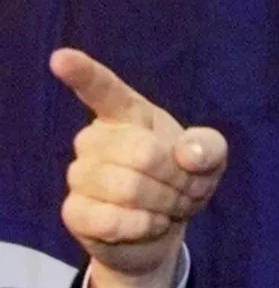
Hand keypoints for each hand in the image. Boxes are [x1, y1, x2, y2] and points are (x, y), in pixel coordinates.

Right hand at [50, 48, 227, 287]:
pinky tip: (149, 223)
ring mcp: (80, 175)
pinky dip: (143, 226)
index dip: (82, 73)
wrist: (164, 227)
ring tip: (168, 206)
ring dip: (165, 204)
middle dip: (178, 179)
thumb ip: (208, 147)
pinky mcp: (76, 212)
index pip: (101, 88)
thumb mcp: (209, 160)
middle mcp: (94, 139)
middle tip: (185, 189)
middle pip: (143, 155)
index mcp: (124, 113)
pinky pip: (110, 220)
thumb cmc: (181, 179)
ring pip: (129, 189)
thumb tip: (187, 154)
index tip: (61, 59)